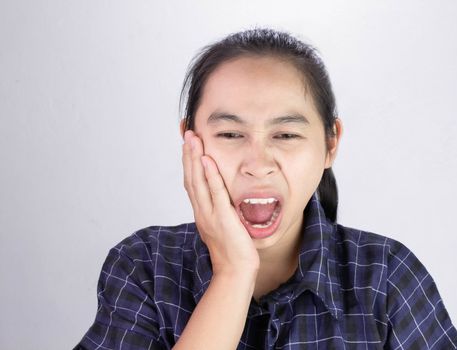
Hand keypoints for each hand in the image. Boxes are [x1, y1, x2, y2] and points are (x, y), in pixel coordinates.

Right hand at [182, 130, 259, 275]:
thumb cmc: (233, 250)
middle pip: (190, 177)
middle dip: (187, 153)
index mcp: (201, 211)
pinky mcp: (222, 218)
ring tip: (192, 138)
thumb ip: (221, 209)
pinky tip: (206, 160)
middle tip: (186, 131)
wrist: (235, 272)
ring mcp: (209, 214)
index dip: (187, 161)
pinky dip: (210, 175)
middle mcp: (201, 211)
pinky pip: (215, 193)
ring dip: (194, 158)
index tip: (186, 142)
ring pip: (197, 181)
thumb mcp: (224, 225)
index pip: (191, 181)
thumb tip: (224, 196)